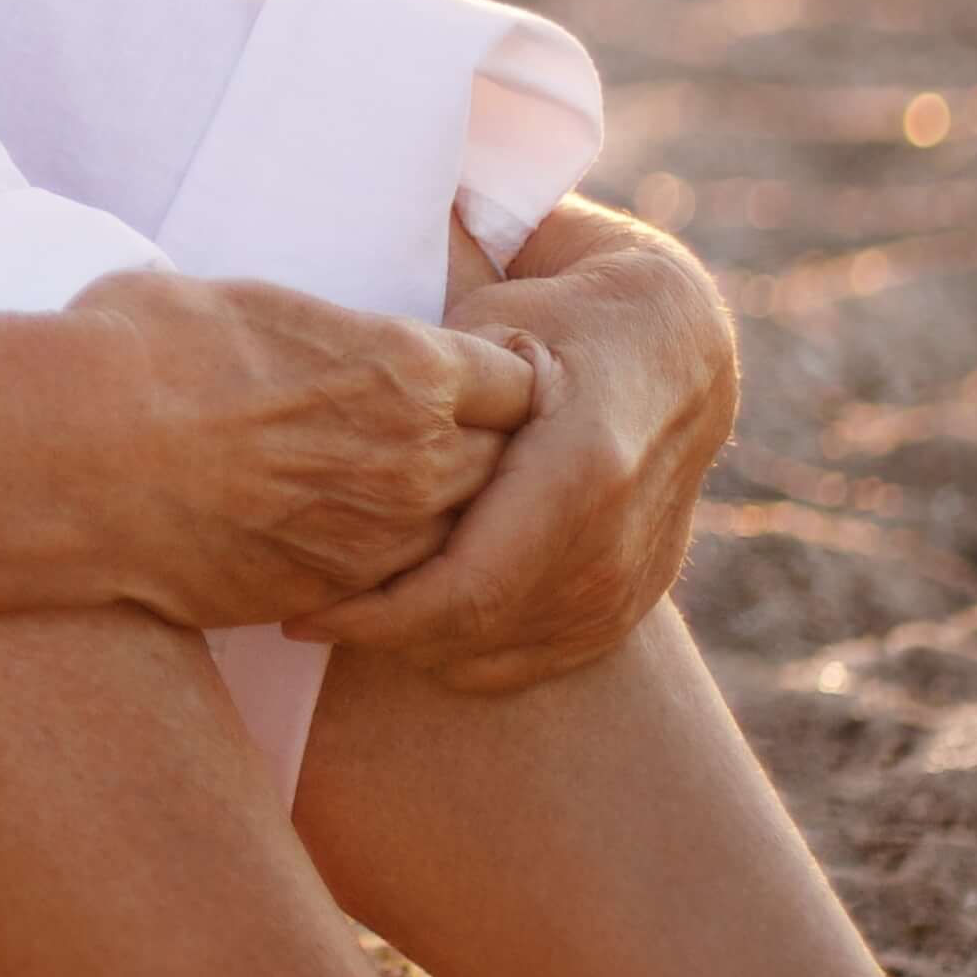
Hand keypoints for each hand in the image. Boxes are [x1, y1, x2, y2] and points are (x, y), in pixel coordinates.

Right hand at [56, 265, 539, 632]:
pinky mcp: (328, 597)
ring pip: (457, 539)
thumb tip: (313, 333)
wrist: (78, 455)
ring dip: (438, 521)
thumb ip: (325, 332)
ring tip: (386, 497)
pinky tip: (334, 543)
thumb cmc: (149, 348)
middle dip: (484, 455)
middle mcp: (418, 461)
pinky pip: (389, 589)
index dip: (500, 382)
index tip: (473, 381)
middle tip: (442, 443)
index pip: (520, 384)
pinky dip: (379, 570)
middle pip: (506, 469)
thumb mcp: (255, 302)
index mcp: (411, 369)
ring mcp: (378, 542)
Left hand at [293, 199, 737, 693]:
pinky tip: (418, 628)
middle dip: (383, 635)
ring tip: (353, 615)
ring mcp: (631, 581)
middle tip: (309, 613)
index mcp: (583, 467)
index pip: (469, 584)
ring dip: (419, 649)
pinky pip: (540, 662)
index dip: (378, 611)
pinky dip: (471, 657)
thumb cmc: (560, 314)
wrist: (675, 345)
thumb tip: (333, 424)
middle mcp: (616, 541)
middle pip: (479, 630)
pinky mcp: (633, 602)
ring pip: (506, 656)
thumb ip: (429, 385)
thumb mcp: (493, 323)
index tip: (302, 605)